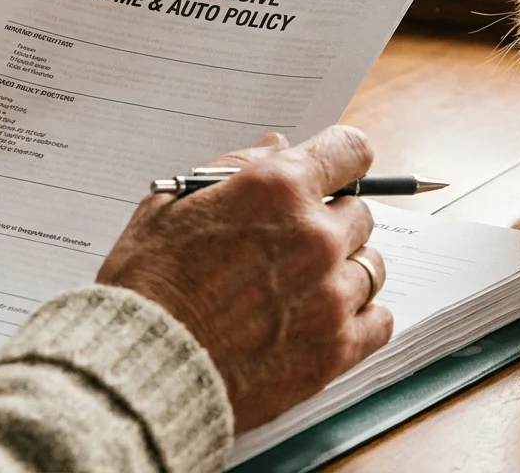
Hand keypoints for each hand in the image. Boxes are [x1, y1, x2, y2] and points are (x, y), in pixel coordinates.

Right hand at [96, 126, 392, 431]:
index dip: (338, 160)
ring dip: (342, 271)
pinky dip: (356, 318)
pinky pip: (379, 319)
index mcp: (278, 190)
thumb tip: (278, 148)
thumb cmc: (148, 286)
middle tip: (287, 247)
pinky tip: (319, 320)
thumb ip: (236, 168)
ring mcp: (331, 295)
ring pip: (371, 265)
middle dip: (329, 222)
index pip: (350, 150)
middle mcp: (315, 236)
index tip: (330, 175)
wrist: (139, 371)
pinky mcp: (337, 349)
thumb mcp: (174, 205)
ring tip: (296, 291)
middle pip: (360, 212)